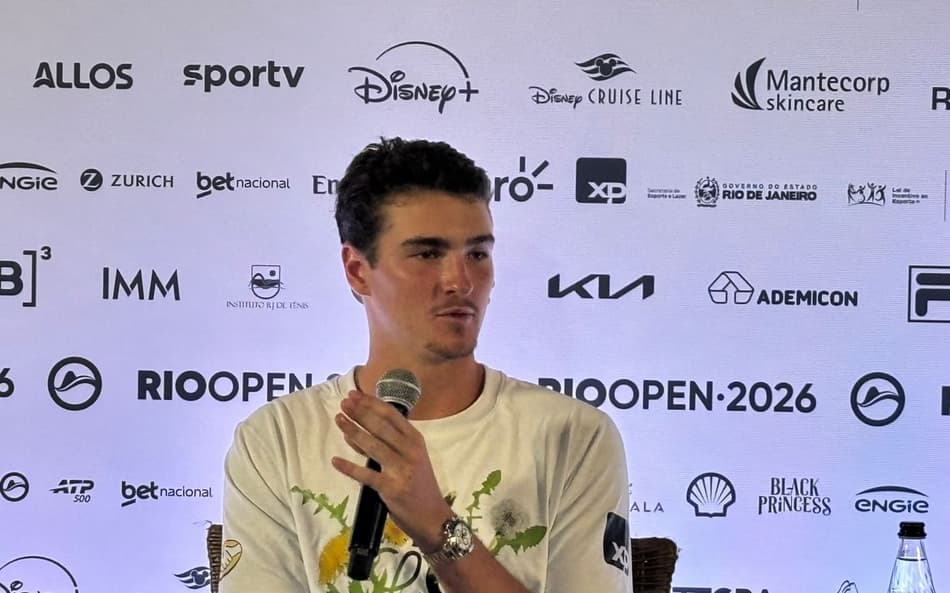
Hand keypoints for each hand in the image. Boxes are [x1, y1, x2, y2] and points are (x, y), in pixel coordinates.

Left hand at [331, 390, 452, 551]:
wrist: (432, 516)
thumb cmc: (419, 484)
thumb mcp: (410, 458)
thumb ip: (387, 444)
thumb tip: (356, 430)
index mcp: (415, 440)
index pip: (391, 415)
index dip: (371, 403)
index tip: (355, 395)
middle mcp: (410, 451)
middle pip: (381, 426)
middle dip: (360, 413)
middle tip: (344, 404)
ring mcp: (401, 469)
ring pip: (373, 445)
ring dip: (353, 431)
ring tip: (339, 420)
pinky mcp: (391, 488)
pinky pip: (366, 475)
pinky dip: (350, 468)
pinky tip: (336, 461)